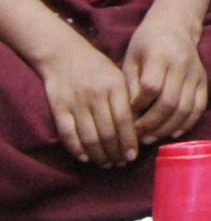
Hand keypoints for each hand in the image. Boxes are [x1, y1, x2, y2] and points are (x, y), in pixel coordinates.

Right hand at [33, 31, 137, 166]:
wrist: (65, 56)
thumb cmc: (98, 69)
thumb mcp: (118, 77)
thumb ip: (128, 99)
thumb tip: (141, 128)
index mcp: (115, 87)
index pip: (124, 119)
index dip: (129, 140)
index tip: (133, 155)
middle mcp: (96, 96)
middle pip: (107, 132)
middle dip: (115, 152)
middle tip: (121, 163)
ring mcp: (76, 103)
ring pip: (89, 136)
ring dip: (98, 154)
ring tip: (106, 163)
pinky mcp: (59, 109)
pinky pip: (68, 134)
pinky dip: (76, 149)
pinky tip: (85, 157)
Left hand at [120, 13, 209, 145]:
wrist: (175, 25)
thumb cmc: (146, 43)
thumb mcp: (131, 58)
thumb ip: (131, 85)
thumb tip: (130, 115)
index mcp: (161, 55)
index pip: (151, 87)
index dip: (138, 105)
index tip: (126, 113)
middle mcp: (182, 65)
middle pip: (169, 103)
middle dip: (151, 124)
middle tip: (136, 136)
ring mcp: (196, 73)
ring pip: (185, 109)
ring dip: (166, 128)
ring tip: (150, 137)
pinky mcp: (204, 81)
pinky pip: (199, 108)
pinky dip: (187, 124)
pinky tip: (172, 133)